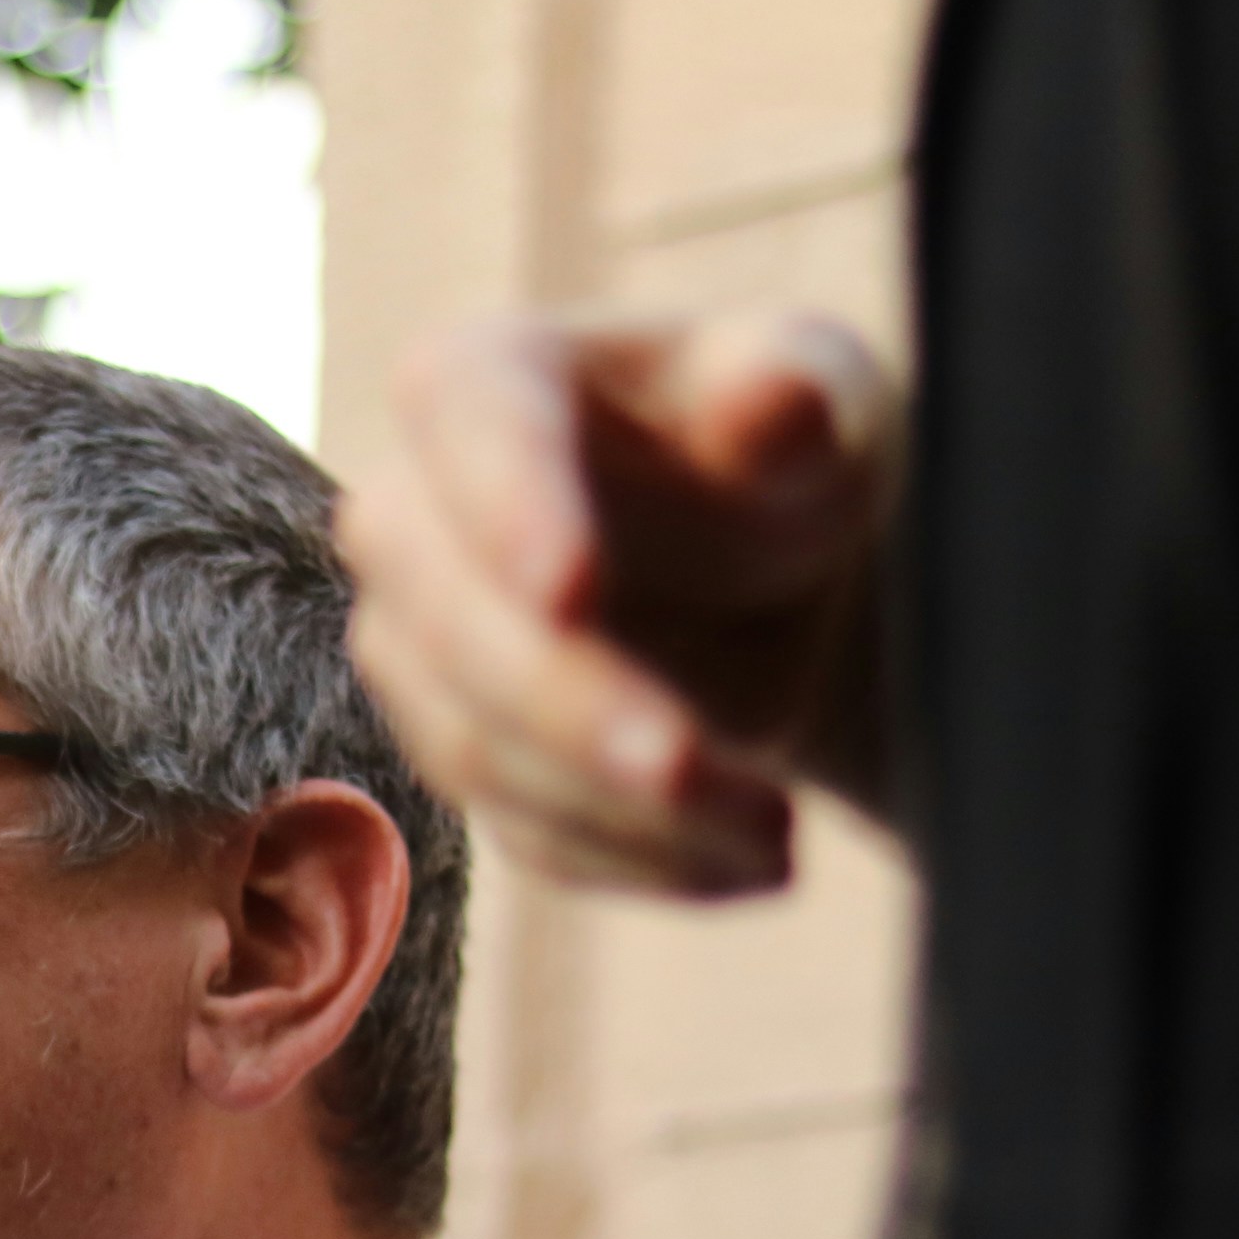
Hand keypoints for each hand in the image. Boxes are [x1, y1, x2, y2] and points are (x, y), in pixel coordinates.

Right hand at [335, 312, 903, 895]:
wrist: (794, 580)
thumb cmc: (791, 451)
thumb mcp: (823, 400)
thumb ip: (792, 397)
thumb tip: (770, 398)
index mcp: (487, 377)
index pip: (462, 419)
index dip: (506, 508)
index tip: (569, 589)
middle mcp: (414, 515)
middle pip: (446, 622)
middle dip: (569, 711)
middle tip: (696, 769)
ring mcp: (421, 649)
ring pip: (476, 751)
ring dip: (625, 811)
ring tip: (777, 832)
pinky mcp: (467, 757)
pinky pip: (525, 832)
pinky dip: (644, 861)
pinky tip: (753, 858)